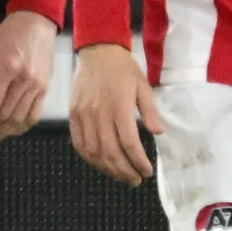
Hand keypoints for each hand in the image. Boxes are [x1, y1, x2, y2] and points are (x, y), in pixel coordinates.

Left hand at [0, 9, 58, 144]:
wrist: (37, 23)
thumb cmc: (10, 35)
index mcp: (7, 69)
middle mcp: (24, 81)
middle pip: (5, 115)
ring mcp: (37, 87)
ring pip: (20, 119)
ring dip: (4, 133)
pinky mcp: (46, 89)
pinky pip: (34, 115)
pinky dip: (22, 127)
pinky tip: (11, 131)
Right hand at [67, 41, 159, 185]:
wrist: (97, 50)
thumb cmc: (123, 68)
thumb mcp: (143, 85)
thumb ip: (149, 111)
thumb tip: (158, 132)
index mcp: (119, 107)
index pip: (129, 143)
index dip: (138, 161)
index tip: (147, 171)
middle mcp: (99, 114)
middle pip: (110, 152)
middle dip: (124, 171)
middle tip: (135, 180)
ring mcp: (83, 116)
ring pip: (94, 152)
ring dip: (108, 169)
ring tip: (121, 176)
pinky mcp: (73, 116)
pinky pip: (79, 144)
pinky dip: (90, 159)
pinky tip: (101, 164)